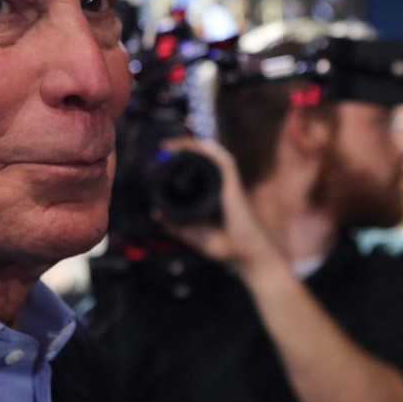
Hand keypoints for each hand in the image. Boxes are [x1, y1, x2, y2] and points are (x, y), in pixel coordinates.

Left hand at [154, 137, 279, 271]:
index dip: (182, 158)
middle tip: (164, 146)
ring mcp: (229, 185)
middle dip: (184, 148)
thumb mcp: (194, 235)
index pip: (197, 169)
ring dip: (194, 146)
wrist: (246, 257)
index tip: (163, 155)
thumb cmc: (226, 247)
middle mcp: (221, 185)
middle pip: (204, 158)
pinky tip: (200, 146)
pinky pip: (225, 163)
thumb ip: (175, 226)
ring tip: (174, 144)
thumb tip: (155, 213)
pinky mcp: (235, 187)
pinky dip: (213, 152)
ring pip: (213, 156)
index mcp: (212, 193)